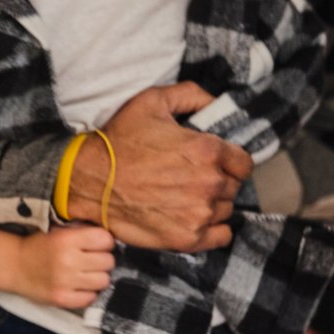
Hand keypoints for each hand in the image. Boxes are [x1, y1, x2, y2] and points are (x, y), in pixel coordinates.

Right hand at [11, 224, 115, 307]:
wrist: (14, 265)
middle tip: (90, 260)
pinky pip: (91, 298)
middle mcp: (67, 260)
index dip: (104, 242)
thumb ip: (83, 232)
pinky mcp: (61, 299)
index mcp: (66, 239)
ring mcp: (65, 282)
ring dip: (97, 277)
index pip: (105, 240)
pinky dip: (88, 293)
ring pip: (103, 280)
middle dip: (102, 260)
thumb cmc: (39, 246)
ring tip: (86, 274)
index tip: (97, 245)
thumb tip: (111, 237)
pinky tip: (78, 286)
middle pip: (108, 261)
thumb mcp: (59, 231)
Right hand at [68, 84, 252, 252]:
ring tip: (189, 198)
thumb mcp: (152, 102)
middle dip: (219, 181)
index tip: (215, 162)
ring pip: (226, 210)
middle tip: (194, 179)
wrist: (89, 181)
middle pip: (233, 187)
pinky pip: (221, 236)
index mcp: (207, 150)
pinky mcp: (187, 238)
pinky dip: (213, 229)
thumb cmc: (119, 141)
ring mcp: (199, 214)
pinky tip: (195, 219)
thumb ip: (191, 95)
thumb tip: (216, 102)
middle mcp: (209, 183)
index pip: (244, 162)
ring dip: (213, 204)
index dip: (230, 161)